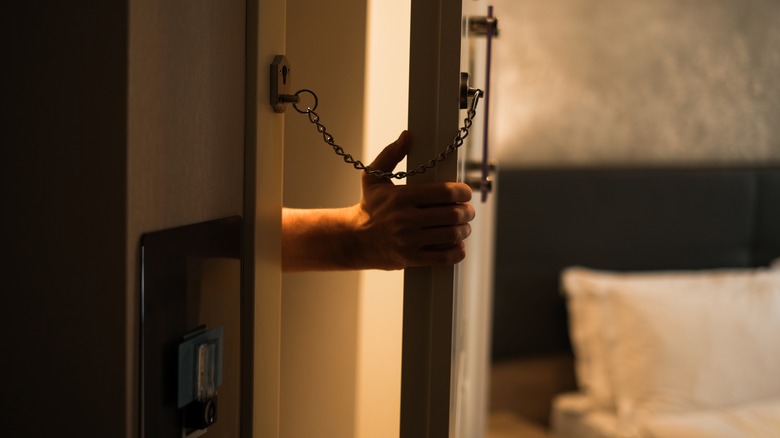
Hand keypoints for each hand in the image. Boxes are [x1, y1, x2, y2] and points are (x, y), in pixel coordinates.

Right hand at [354, 131, 475, 269]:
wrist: (352, 239)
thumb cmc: (368, 207)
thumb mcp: (373, 178)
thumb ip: (390, 155)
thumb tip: (407, 136)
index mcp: (401, 197)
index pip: (444, 192)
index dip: (463, 192)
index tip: (465, 193)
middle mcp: (405, 219)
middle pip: (452, 214)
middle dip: (467, 212)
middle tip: (468, 211)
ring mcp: (408, 240)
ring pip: (451, 235)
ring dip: (464, 230)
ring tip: (464, 226)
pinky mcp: (410, 258)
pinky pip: (443, 257)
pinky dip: (457, 252)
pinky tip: (457, 245)